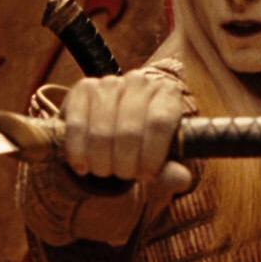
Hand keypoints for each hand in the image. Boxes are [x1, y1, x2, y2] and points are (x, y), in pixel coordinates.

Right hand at [61, 71, 191, 193]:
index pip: (159, 122)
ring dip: (102, 162)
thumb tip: (182, 179)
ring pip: (102, 132)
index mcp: (167, 94)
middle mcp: (139, 82)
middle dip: (125, 164)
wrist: (113, 134)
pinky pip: (77, 126)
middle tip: (124, 176)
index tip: (147, 176)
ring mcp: (109, 83)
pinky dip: (79, 153)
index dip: (151, 155)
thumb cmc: (142, 147)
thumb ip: (171, 172)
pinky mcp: (82, 90)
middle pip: (129, 130)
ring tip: (105, 171)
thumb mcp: (160, 162)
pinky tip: (83, 166)